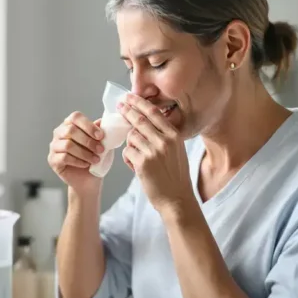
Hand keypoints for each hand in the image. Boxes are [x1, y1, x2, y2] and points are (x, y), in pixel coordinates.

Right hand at [48, 111, 104, 193]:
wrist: (88, 179)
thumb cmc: (94, 158)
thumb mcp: (101, 144)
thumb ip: (100, 132)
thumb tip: (102, 121)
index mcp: (70, 124)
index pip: (75, 117)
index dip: (88, 125)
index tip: (101, 136)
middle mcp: (59, 133)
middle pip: (70, 130)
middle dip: (88, 141)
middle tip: (101, 150)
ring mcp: (54, 146)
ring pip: (68, 145)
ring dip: (85, 153)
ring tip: (95, 159)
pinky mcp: (52, 160)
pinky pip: (64, 157)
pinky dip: (78, 161)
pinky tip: (86, 164)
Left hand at [118, 95, 194, 212]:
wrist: (177, 199)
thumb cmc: (175, 176)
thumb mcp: (177, 150)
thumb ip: (165, 135)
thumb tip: (145, 120)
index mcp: (174, 135)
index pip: (154, 113)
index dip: (140, 103)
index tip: (130, 97)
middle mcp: (165, 141)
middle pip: (140, 120)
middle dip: (128, 111)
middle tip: (119, 106)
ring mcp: (153, 151)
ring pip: (131, 137)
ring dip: (130, 144)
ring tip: (137, 155)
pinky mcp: (142, 163)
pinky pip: (127, 152)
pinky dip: (128, 158)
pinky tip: (134, 166)